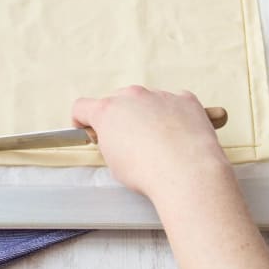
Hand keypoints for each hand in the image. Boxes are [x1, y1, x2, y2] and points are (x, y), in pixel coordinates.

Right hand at [72, 86, 230, 199]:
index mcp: (107, 110)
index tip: (91, 130)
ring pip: (148, 101)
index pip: (82, 107)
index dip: (83, 120)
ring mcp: (160, 95)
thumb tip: (117, 138)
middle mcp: (132, 96)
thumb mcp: (113, 161)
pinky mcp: (185, 99)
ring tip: (160, 142)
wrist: (186, 173)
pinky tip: (180, 136)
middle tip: (130, 142)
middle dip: (120, 117)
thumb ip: (109, 141)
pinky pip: (176, 102)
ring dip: (149, 115)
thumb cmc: (147, 172)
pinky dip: (176, 115)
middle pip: (118, 100)